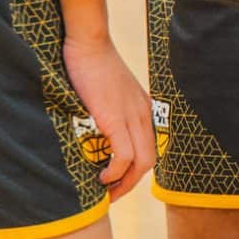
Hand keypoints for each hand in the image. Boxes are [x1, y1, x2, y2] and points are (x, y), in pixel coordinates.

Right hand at [63, 33, 154, 198]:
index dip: (135, 171)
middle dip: (131, 184)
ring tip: (106, 192)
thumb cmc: (92, 65)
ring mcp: (131, 116)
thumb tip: (95, 132)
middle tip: (111, 195)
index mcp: (142, 109)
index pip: (149, 149)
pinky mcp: (115, 117)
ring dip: (124, 183)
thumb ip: (109, 110)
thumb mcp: (109, 91)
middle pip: (149, 161)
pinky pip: (124, 155)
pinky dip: (115, 172)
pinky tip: (102, 176)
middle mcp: (143, 114)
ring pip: (141, 162)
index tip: (117, 183)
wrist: (88, 43)